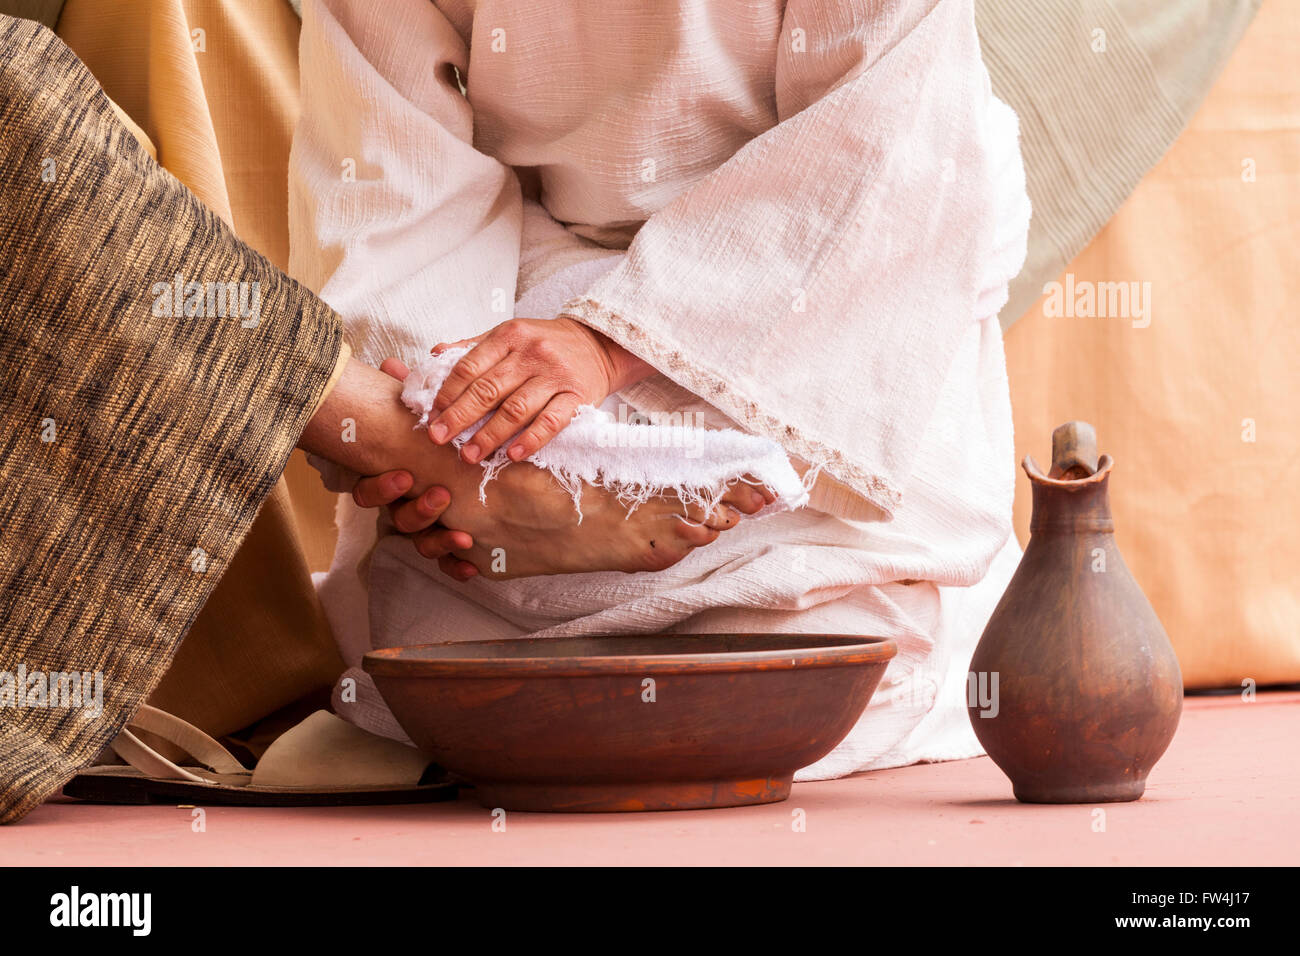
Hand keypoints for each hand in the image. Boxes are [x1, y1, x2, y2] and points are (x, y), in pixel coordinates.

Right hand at [353, 357, 479, 581]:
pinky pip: (450, 563)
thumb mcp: (429, 412)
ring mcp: (430, 526)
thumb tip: (389, 366)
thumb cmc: (442, 434)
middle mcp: (406, 506)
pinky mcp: (454, 542)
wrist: (486, 458)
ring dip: (439, 540)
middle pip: (398, 521)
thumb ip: (409, 395)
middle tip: (442, 496)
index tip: (404, 474)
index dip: (381, 488)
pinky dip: (458, 566)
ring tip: (462, 534)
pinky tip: (474, 566)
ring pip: (423, 543)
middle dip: (417, 511)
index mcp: (393, 478)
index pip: (370, 492)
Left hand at [426, 317, 652, 463]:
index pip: (470, 366)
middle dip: (459, 417)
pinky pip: (551, 421)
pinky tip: (513, 455)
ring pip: (516, 409)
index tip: (431, 416)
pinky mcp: (577, 396)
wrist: (598, 343)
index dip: (447, 393)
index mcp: (509, 335)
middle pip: (488, 389)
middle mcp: (532, 352)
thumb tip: (434, 354)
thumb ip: (473, 347)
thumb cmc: (545, 343)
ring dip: (489, 435)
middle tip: (438, 439)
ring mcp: (555, 375)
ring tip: (468, 455)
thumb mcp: (509, 335)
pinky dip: (531, 440)